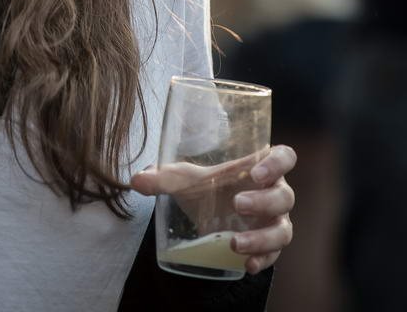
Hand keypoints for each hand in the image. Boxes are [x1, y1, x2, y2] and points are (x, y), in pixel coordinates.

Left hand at [131, 144, 295, 274]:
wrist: (209, 213)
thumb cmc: (207, 187)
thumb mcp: (186, 180)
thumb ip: (164, 177)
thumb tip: (136, 180)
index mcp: (260, 167)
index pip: (284, 157)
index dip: (277, 163)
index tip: (256, 172)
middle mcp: (274, 193)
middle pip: (284, 196)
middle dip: (263, 202)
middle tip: (237, 204)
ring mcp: (274, 221)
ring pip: (283, 230)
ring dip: (262, 238)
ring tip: (235, 243)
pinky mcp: (269, 245)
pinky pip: (274, 255)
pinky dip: (262, 260)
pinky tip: (246, 264)